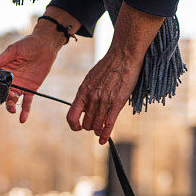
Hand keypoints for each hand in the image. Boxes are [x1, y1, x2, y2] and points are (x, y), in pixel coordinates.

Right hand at [0, 7, 77, 122]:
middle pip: (2, 93)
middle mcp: (10, 81)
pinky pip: (27, 102)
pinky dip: (25, 111)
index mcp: (2, 71)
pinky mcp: (31, 90)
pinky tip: (22, 119)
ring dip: (11, 106)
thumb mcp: (12, 51)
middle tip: (6, 99)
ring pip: (12, 100)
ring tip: (12, 110)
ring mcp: (20, 86)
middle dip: (2, 98)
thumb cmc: (27, 44)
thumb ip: (0, 59)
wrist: (46, 45)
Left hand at [67, 3, 163, 143]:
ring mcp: (104, 101)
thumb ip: (86, 94)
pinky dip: (105, 134)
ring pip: (96, 126)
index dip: (73, 126)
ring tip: (100, 130)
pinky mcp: (117, 102)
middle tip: (94, 125)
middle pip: (85, 124)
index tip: (78, 127)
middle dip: (89, 127)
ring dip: (98, 130)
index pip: (71, 117)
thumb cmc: (108, 66)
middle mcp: (91, 98)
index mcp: (82, 92)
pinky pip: (109, 124)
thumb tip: (84, 108)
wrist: (123, 55)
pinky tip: (103, 140)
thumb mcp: (90, 79)